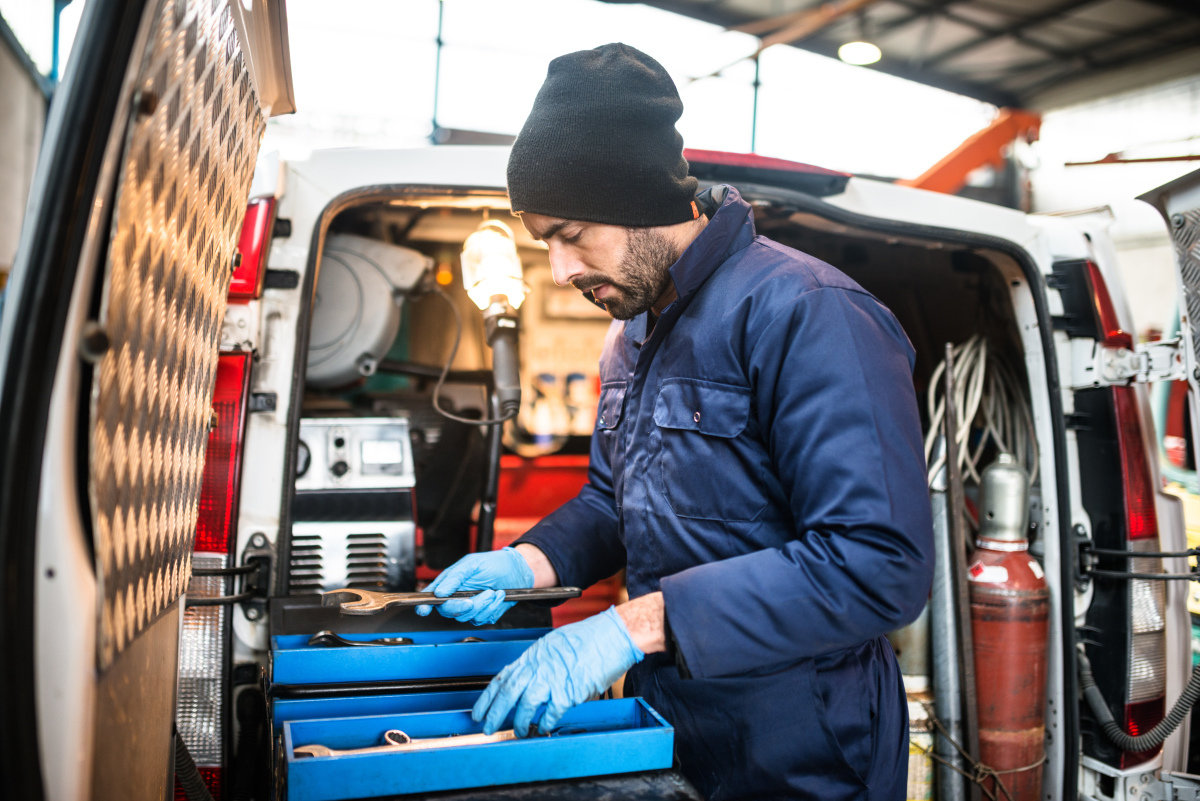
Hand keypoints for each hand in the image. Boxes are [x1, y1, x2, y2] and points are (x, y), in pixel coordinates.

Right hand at [415, 547, 534, 624]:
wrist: (518, 572)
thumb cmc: (495, 563)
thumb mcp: (473, 564)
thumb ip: (455, 577)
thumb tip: (439, 592)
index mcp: (450, 583)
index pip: (432, 596)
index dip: (425, 605)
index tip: (424, 610)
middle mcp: (458, 597)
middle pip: (448, 611)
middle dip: (461, 607)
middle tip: (472, 600)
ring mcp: (470, 607)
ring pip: (467, 617)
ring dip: (483, 605)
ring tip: (493, 591)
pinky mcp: (483, 614)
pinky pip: (482, 619)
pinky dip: (493, 608)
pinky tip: (498, 596)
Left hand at [472, 606, 643, 735]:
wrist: (612, 635)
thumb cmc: (589, 638)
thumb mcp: (555, 643)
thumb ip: (540, 662)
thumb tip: (530, 680)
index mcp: (534, 654)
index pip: (503, 677)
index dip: (488, 697)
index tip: (479, 710)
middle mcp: (540, 666)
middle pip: (508, 693)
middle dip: (494, 714)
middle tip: (487, 728)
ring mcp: (553, 678)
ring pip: (526, 705)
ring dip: (519, 722)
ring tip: (518, 732)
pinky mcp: (570, 690)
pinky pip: (551, 712)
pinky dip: (545, 723)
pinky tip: (542, 728)